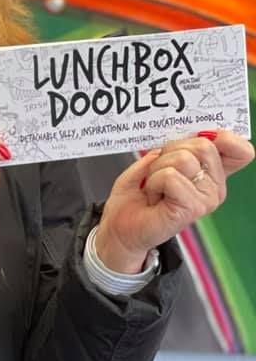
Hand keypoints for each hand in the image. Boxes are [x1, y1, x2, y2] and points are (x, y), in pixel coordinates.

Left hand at [96, 130, 254, 272]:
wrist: (120, 226)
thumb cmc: (136, 194)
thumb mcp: (157, 160)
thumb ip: (177, 146)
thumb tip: (196, 134)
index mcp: (210, 172)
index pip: (240, 150)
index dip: (226, 138)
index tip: (203, 138)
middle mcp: (214, 186)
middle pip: (203, 145)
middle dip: (170, 152)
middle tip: (159, 172)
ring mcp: (207, 199)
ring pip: (183, 159)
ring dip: (157, 169)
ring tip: (155, 187)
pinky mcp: (193, 208)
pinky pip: (170, 176)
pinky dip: (153, 182)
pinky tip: (154, 197)